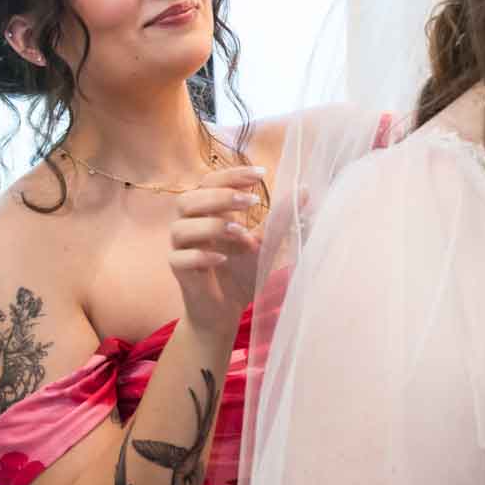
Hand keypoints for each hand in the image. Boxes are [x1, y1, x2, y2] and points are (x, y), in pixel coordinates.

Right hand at [169, 166, 267, 338]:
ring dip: (212, 225)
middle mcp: (191, 225)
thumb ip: (281, 217)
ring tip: (241, 232)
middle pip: (188, 199)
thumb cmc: (244, 271)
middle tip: (252, 201)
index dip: (232, 174)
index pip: (211, 182)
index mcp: (209, 212)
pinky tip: (223, 259)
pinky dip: (200, 256)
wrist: (228, 310)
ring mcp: (181, 248)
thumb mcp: (268, 242)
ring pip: (180, 227)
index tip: (261, 174)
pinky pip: (179, 258)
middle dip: (220, 196)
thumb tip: (305, 189)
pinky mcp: (178, 271)